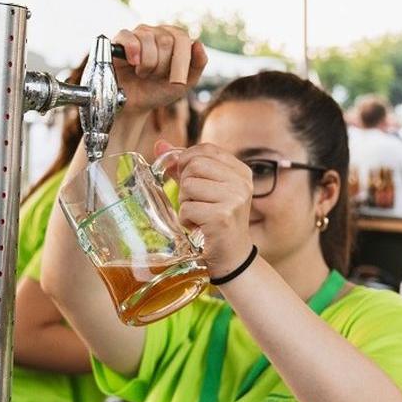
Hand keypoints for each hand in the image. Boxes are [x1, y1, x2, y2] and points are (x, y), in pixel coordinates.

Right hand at [111, 25, 207, 118]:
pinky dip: (132, 53)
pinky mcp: (122, 39)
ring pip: (148, 40)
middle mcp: (158, 32)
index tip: (175, 80)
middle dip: (161, 67)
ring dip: (147, 66)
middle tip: (154, 76)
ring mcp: (140, 33)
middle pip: (165, 41)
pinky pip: (130, 39)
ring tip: (142, 73)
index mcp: (175, 39)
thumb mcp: (184, 83)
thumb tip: (198, 43)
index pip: (182, 38)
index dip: (179, 61)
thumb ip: (198, 64)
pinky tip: (132, 63)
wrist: (134, 104)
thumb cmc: (158, 91)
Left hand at [161, 141, 254, 279]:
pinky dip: (185, 220)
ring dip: (185, 203)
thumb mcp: (207, 190)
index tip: (185, 176)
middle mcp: (241, 183)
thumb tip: (160, 144)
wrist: (232, 257)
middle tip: (195, 202)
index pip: (206, 149)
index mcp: (241, 171)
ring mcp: (234, 199)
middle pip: (194, 165)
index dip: (187, 159)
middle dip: (185, 184)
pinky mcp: (221, 217)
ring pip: (188, 186)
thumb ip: (184, 166)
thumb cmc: (216, 221)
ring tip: (198, 216)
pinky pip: (186, 208)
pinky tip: (198, 228)